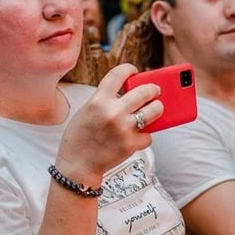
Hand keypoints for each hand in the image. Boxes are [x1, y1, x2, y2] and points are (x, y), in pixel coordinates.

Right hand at [57, 63, 161, 183]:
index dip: (129, 69)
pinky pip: (148, 135)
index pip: (118, 74)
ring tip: (157, 108)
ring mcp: (123, 128)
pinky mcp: (130, 145)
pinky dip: (145, 136)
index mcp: (98, 100)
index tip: (134, 70)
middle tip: (154, 90)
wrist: (77, 165)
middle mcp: (112, 112)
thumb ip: (104, 101)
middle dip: (152, 89)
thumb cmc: (80, 138)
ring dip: (158, 108)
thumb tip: (129, 93)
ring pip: (154, 110)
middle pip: (144, 91)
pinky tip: (139, 136)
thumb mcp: (86, 111)